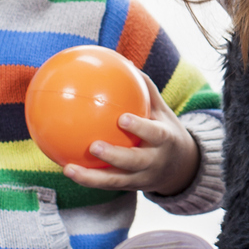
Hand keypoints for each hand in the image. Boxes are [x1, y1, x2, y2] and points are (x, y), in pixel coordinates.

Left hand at [59, 72, 200, 197]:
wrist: (182, 167)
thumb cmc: (165, 128)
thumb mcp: (162, 110)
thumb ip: (144, 88)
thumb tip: (123, 60)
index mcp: (165, 140)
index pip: (154, 133)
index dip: (140, 128)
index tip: (122, 118)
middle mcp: (154, 161)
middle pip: (135, 162)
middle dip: (115, 156)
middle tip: (93, 146)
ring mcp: (141, 178)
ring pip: (116, 181)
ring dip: (92, 177)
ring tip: (68, 169)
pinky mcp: (130, 187)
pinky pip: (107, 185)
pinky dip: (87, 179)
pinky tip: (66, 169)